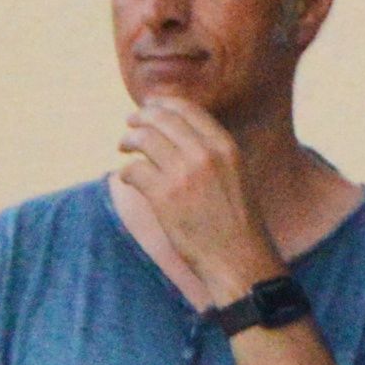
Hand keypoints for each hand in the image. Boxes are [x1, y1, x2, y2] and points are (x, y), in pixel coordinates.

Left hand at [116, 92, 276, 310]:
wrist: (241, 260)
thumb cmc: (238, 223)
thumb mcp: (236, 176)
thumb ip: (211, 153)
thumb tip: (176, 134)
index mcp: (226, 147)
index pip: (186, 109)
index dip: (162, 104)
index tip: (151, 108)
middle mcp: (205, 155)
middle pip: (160, 118)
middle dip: (140, 118)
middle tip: (130, 124)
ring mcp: (183, 175)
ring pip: (142, 139)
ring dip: (128, 140)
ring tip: (124, 147)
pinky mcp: (164, 197)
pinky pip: (133, 170)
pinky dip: (126, 172)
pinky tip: (130, 179)